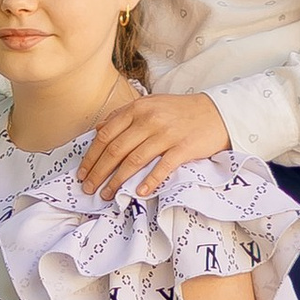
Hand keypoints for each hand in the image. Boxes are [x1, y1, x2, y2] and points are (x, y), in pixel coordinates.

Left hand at [76, 90, 230, 206]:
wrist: (216, 113)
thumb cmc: (180, 112)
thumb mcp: (150, 104)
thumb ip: (123, 115)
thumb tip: (98, 129)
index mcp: (138, 108)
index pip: (106, 135)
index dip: (91, 156)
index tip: (82, 173)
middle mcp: (149, 120)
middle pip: (116, 150)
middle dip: (99, 172)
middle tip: (89, 188)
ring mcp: (167, 134)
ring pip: (134, 160)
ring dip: (117, 181)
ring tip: (107, 194)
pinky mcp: (183, 147)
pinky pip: (162, 167)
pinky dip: (149, 181)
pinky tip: (139, 193)